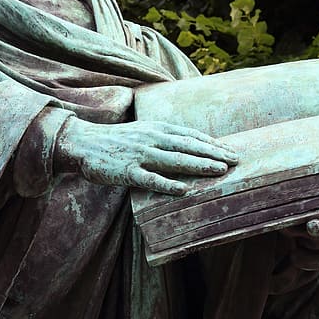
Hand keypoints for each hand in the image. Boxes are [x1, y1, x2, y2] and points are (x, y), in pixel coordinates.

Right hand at [54, 118, 238, 194]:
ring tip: (219, 171)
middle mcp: (150, 139)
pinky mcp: (127, 172)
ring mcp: (139, 155)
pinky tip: (183, 190)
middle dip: (213, 153)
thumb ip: (163, 137)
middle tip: (236, 160)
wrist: (82, 143)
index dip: (211, 143)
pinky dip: (167, 184)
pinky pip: (150, 179)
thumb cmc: (115, 141)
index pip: (189, 135)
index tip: (231, 150)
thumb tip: (189, 145)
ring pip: (174, 160)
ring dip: (198, 165)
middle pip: (188, 146)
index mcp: (155, 129)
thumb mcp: (142, 132)